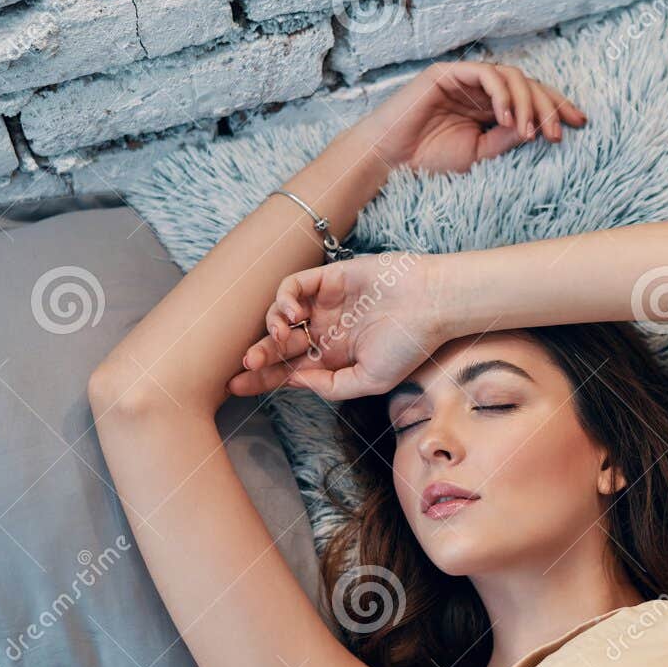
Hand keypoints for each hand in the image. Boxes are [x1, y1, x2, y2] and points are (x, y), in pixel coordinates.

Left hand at [227, 251, 448, 399]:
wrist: (432, 304)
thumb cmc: (409, 345)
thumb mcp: (370, 381)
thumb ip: (331, 386)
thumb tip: (293, 380)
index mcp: (333, 358)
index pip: (288, 370)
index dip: (261, 379)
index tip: (235, 387)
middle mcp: (325, 332)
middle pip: (279, 345)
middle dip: (258, 356)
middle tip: (246, 365)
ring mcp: (325, 305)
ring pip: (281, 315)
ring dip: (271, 327)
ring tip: (277, 337)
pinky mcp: (328, 278)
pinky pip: (294, 286)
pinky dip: (284, 298)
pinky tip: (291, 312)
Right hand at [349, 60, 586, 174]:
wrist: (388, 161)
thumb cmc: (428, 161)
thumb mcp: (479, 155)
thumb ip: (507, 139)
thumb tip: (540, 128)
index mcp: (490, 109)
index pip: (532, 100)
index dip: (556, 108)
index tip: (579, 124)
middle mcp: (481, 90)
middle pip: (528, 85)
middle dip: (549, 106)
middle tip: (559, 133)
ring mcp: (466, 79)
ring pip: (512, 77)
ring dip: (527, 103)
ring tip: (529, 133)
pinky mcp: (449, 73)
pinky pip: (487, 74)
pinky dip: (503, 94)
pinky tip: (509, 119)